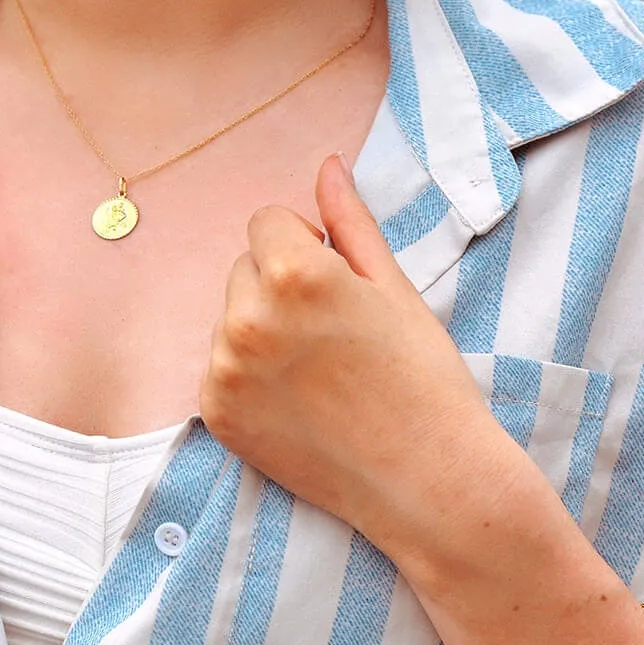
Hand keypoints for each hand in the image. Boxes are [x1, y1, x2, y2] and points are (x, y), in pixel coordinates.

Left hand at [200, 153, 524, 580]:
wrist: (426, 480)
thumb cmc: (423, 379)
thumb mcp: (394, 289)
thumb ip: (350, 222)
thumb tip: (325, 164)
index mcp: (294, 273)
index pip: (266, 221)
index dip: (304, 245)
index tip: (335, 283)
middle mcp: (246, 317)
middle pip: (244, 268)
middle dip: (279, 286)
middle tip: (331, 333)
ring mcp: (225, 370)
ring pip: (230, 318)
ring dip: (260, 330)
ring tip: (316, 372)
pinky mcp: (217, 413)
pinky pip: (220, 368)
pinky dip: (247, 377)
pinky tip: (296, 402)